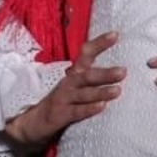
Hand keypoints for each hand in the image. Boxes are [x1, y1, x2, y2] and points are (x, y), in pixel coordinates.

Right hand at [4, 31, 125, 147]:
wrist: (33, 122)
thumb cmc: (61, 102)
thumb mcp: (75, 87)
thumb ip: (92, 79)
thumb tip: (119, 71)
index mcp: (74, 74)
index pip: (86, 54)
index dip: (99, 44)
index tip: (115, 35)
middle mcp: (68, 83)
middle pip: (86, 75)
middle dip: (105, 73)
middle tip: (123, 72)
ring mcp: (63, 98)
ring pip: (83, 93)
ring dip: (100, 92)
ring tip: (117, 91)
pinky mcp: (60, 114)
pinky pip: (76, 111)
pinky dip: (88, 109)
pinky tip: (102, 107)